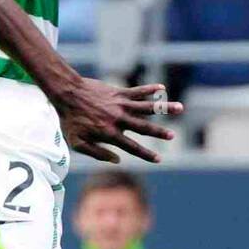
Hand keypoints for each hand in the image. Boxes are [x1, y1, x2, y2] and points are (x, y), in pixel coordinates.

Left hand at [57, 80, 182, 164]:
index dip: (146, 155)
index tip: (159, 159)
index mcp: (110, 134)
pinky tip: (162, 89)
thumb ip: (97, 153)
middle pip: (145, 128)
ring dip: (164, 108)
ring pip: (147, 107)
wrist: (67, 94)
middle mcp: (119, 119)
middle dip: (160, 133)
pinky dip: (150, 90)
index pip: (133, 147)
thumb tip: (117, 160)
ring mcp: (121, 105)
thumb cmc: (70, 120)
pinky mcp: (119, 93)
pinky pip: (138, 91)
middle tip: (172, 136)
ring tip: (181, 108)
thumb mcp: (77, 143)